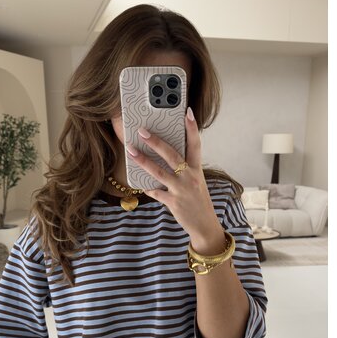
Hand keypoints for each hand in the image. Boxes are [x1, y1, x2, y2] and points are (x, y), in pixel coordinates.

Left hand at [125, 106, 222, 241]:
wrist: (205, 226)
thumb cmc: (199, 202)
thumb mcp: (196, 183)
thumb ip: (184, 171)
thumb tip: (166, 160)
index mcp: (197, 170)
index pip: (196, 144)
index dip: (192, 128)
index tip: (188, 112)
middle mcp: (190, 178)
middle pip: (172, 155)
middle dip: (156, 142)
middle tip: (143, 131)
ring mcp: (181, 190)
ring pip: (159, 172)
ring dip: (143, 160)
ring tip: (131, 150)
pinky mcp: (173, 202)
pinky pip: (156, 193)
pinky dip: (149, 189)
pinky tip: (143, 186)